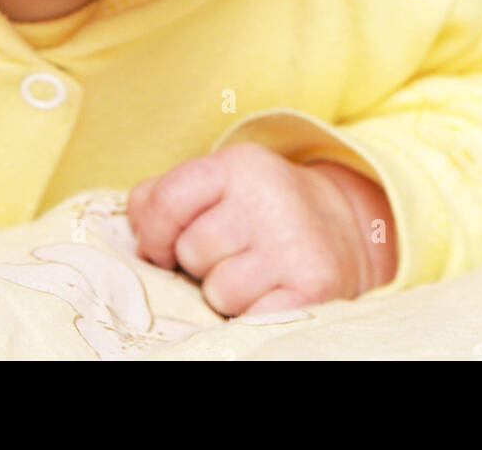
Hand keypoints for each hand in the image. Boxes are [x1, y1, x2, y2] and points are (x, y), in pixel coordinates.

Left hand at [126, 142, 396, 316]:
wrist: (344, 227)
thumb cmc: (259, 209)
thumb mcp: (217, 181)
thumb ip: (163, 194)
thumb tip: (136, 225)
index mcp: (236, 164)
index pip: (167, 199)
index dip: (154, 232)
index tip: (161, 247)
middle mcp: (267, 198)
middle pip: (191, 250)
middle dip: (198, 262)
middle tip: (227, 253)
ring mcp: (293, 243)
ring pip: (218, 290)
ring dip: (227, 291)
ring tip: (252, 272)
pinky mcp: (314, 287)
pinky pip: (251, 317)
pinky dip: (254, 312)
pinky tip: (271, 291)